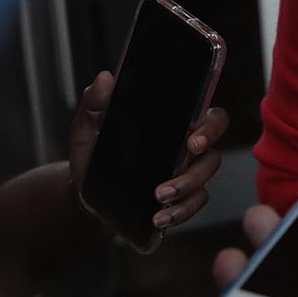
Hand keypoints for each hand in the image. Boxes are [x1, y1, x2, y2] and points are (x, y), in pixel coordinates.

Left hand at [68, 71, 229, 230]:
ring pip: (204, 182)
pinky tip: (159, 218)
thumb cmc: (92, 153)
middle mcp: (187, 148)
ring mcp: (186, 175)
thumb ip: (94, 102)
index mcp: (175, 123)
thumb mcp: (88, 127)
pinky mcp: (180, 200)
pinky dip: (179, 213)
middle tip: (174, 179)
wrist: (83, 192)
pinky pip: (193, 205)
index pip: (210, 117)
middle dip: (200, 167)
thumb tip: (105, 78)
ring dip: (185, 191)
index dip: (211, 128)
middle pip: (214, 153)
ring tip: (159, 198)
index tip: (192, 141)